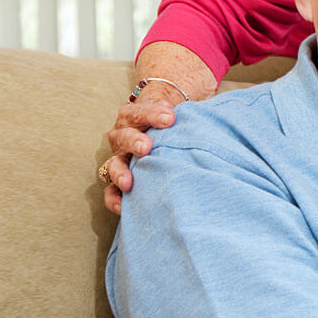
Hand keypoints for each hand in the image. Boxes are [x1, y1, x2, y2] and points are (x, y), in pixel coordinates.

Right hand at [102, 90, 180, 213]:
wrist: (163, 131)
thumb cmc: (173, 120)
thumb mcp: (179, 111)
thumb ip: (187, 111)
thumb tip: (206, 114)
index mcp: (134, 117)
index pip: (139, 113)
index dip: (152, 114)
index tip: (170, 118)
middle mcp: (122, 137)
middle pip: (123, 137)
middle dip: (134, 141)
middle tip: (146, 147)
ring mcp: (120, 159)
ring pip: (114, 165)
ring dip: (120, 173)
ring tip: (129, 182)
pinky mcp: (119, 179)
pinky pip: (111, 192)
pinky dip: (114, 199)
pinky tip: (123, 207)